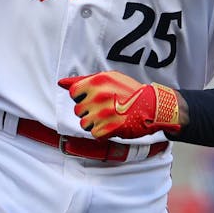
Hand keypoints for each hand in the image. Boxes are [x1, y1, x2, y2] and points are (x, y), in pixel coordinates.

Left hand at [58, 71, 184, 139]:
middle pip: (78, 110)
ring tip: (109, 117)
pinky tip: (113, 124)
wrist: (152, 106)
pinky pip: (94, 133)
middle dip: (89, 111)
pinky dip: (102, 132)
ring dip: (94, 123)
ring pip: (84, 123)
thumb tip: (61, 83)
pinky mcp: (108, 128)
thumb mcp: (109, 79)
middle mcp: (99, 95)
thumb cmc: (129, 92)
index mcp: (98, 81)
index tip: (94, 98)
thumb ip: (83, 80)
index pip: (74, 93)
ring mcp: (103, 112)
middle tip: (106, 108)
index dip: (82, 97)